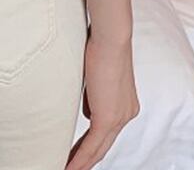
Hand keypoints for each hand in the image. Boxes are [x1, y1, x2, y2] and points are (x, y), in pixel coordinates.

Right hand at [65, 35, 139, 168]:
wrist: (111, 38)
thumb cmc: (101, 45)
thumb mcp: (96, 75)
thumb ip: (94, 97)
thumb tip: (88, 113)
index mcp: (126, 104)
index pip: (107, 130)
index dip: (91, 143)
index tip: (77, 149)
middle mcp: (127, 114)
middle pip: (104, 145)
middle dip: (86, 158)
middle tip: (70, 166)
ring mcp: (120, 117)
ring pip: (99, 149)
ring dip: (81, 162)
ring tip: (66, 168)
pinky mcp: (109, 118)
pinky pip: (92, 145)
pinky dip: (80, 158)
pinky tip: (69, 166)